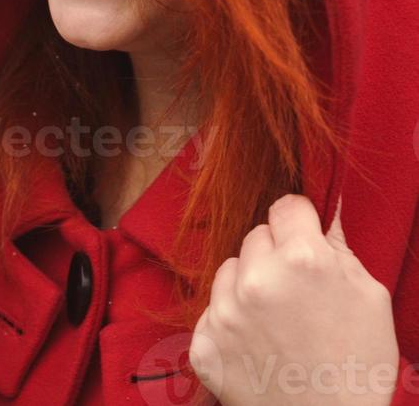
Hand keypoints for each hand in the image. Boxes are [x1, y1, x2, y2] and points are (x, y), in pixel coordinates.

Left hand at [189, 193, 399, 405]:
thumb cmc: (358, 367)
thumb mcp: (369, 297)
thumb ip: (339, 248)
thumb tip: (322, 216)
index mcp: (302, 259)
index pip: (285, 207)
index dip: (299, 223)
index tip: (303, 239)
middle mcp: (257, 279)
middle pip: (256, 237)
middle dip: (274, 256)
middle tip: (295, 291)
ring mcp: (226, 313)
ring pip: (229, 270)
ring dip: (247, 285)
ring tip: (275, 320)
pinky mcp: (205, 344)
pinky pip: (211, 311)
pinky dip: (229, 323)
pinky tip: (255, 344)